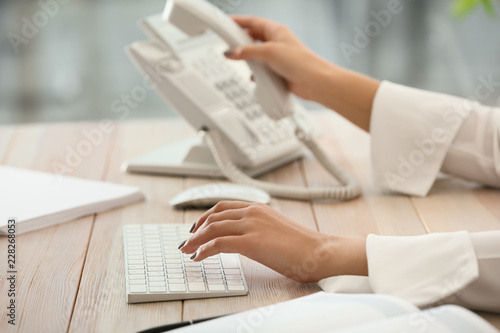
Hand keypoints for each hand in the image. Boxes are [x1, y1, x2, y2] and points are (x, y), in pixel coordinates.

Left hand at [179, 201, 367, 282]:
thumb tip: (242, 239)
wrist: (320, 252)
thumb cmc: (303, 246)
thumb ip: (258, 228)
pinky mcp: (252, 242)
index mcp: (258, 207)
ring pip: (212, 229)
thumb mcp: (276, 229)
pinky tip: (198, 257)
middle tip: (186, 241)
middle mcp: (252, 212)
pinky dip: (204, 249)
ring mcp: (252, 225)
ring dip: (195, 240)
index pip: (223, 206)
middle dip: (196, 229)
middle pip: (214, 217)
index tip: (196, 227)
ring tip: (188, 250)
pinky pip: (218, 243)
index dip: (205, 217)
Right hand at [226, 15, 379, 131]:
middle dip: (241, 41)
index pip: (253, 22)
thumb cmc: (301, 62)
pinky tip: (253, 77)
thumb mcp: (269, 52)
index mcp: (276, 31)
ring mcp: (278, 57)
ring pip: (257, 55)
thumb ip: (248, 52)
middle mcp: (277, 42)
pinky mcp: (278, 71)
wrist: (315, 83)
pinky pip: (262, 70)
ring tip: (241, 61)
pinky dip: (256, 73)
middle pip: (253, 38)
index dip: (239, 21)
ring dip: (249, 59)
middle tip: (228, 43)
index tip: (226, 22)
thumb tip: (231, 51)